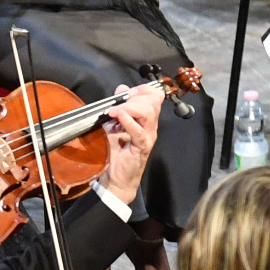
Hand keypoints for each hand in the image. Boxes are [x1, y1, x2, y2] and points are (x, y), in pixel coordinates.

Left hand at [98, 82, 161, 204]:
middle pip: (153, 101)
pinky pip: (138, 131)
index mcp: (146, 120)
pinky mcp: (141, 147)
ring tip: (115, 111)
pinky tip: (118, 116)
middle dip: (134, 98)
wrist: (117, 180)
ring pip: (148, 112)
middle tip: (118, 104)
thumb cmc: (117, 154)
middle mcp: (150, 126)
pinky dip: (128, 120)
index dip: (143, 89)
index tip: (127, 92)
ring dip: (130, 107)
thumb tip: (121, 89)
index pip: (155, 96)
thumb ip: (119, 109)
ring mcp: (147, 136)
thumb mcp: (115, 126)